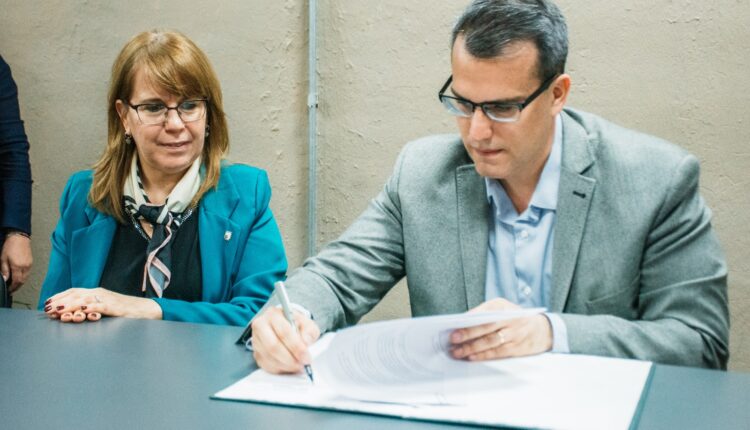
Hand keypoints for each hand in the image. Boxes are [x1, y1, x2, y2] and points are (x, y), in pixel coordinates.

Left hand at [1, 233, 32, 291]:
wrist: (19, 238)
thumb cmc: (10, 246)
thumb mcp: (3, 258)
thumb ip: (4, 270)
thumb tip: (5, 279)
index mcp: (18, 266)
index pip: (16, 281)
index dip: (13, 287)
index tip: (9, 290)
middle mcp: (25, 267)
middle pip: (22, 281)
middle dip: (17, 286)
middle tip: (11, 289)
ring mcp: (29, 265)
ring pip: (26, 278)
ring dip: (20, 282)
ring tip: (14, 283)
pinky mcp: (31, 263)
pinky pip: (28, 273)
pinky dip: (23, 277)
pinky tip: (19, 276)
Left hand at [43, 287, 162, 322]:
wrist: (147, 309)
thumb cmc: (126, 311)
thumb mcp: (105, 307)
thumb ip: (91, 308)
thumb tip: (74, 312)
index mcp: (97, 292)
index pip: (74, 292)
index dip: (59, 296)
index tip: (47, 303)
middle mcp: (100, 293)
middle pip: (76, 295)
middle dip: (60, 302)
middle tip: (48, 309)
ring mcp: (108, 300)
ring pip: (86, 300)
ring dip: (71, 305)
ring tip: (59, 311)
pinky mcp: (116, 307)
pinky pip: (101, 306)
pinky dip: (91, 308)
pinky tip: (82, 310)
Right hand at [251, 307, 319, 374]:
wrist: (285, 325)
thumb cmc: (295, 324)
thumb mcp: (307, 323)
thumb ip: (309, 331)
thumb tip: (306, 342)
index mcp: (273, 314)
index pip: (284, 332)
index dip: (296, 347)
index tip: (306, 358)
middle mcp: (261, 326)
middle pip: (273, 346)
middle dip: (290, 359)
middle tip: (302, 365)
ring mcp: (256, 340)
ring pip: (269, 357)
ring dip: (285, 365)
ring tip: (298, 366)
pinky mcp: (256, 353)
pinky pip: (266, 365)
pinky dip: (279, 369)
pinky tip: (289, 367)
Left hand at [449, 298, 552, 360]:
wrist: (542, 330)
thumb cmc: (514, 318)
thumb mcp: (501, 308)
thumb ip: (483, 313)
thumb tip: (462, 321)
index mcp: (503, 306)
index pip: (484, 312)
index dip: (469, 320)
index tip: (454, 325)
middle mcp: (509, 319)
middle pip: (486, 327)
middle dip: (468, 333)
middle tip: (453, 339)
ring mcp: (514, 334)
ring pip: (490, 341)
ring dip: (472, 347)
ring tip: (458, 351)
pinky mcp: (516, 348)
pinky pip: (497, 352)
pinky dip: (483, 355)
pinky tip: (472, 357)